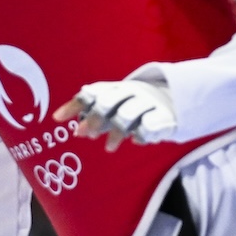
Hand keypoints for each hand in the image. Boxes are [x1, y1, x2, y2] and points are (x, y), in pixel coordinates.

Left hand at [55, 79, 175, 150]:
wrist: (178, 98)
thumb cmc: (137, 105)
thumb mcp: (118, 104)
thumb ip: (98, 115)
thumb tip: (78, 131)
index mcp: (118, 88)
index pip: (93, 93)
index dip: (75, 104)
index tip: (57, 118)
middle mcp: (132, 92)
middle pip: (109, 102)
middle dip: (95, 119)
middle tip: (83, 134)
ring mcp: (149, 103)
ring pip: (127, 115)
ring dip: (115, 133)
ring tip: (109, 148)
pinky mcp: (164, 117)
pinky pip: (148, 127)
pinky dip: (140, 135)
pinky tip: (136, 141)